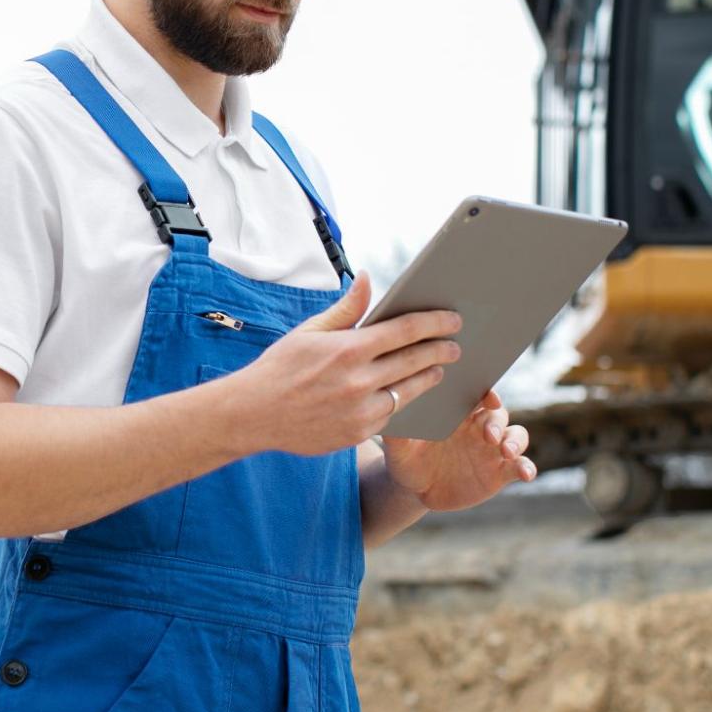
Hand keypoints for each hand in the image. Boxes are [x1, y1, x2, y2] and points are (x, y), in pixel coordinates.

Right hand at [213, 272, 460, 457]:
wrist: (254, 414)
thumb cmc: (280, 367)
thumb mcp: (310, 331)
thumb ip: (346, 308)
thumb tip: (368, 279)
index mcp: (348, 349)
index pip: (405, 331)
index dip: (434, 323)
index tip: (452, 319)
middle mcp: (358, 380)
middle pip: (416, 360)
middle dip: (441, 350)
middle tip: (456, 345)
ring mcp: (361, 410)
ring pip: (410, 390)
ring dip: (429, 377)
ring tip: (439, 369)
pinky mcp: (359, 433)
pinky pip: (393, 414)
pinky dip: (404, 401)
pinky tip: (410, 392)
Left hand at [380, 388, 535, 511]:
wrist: (414, 490)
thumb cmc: (405, 459)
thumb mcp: (397, 447)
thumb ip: (396, 432)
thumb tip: (388, 409)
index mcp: (457, 412)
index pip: (477, 394)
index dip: (487, 393)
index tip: (488, 398)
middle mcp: (478, 426)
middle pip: (498, 413)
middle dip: (497, 420)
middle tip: (487, 434)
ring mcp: (492, 449)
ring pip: (516, 435)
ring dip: (515, 440)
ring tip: (506, 451)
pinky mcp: (499, 473)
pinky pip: (520, 466)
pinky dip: (527, 467)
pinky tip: (526, 473)